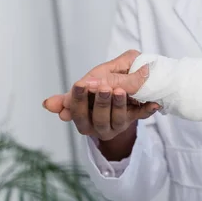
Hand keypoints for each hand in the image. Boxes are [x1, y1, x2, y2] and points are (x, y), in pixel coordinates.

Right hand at [43, 50, 159, 140]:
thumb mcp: (97, 76)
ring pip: (117, 120)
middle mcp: (98, 124)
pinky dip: (148, 110)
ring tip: (121, 91)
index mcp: (84, 113)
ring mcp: (118, 124)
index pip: (76, 110)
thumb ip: (77, 89)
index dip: (77, 99)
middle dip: (100, 102)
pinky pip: (142, 116)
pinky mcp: (135, 120)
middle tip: (104, 87)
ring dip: (119, 106)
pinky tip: (154, 103)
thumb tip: (47, 105)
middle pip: (96, 118)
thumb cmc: (110, 79)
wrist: (135, 84)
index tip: (81, 84)